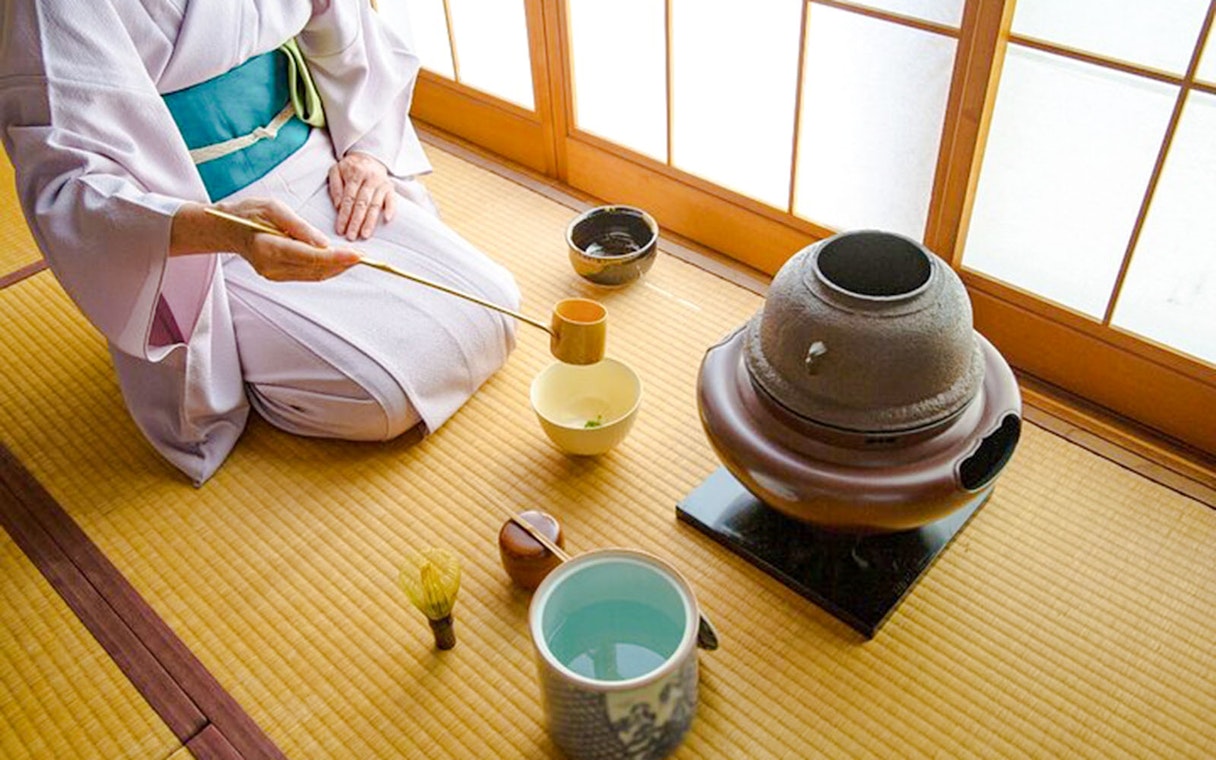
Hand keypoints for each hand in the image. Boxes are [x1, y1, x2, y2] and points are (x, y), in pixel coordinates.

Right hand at [211, 198, 361, 280]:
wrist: (228, 229)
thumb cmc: (249, 214)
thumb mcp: (273, 208)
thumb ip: (299, 226)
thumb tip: (324, 243)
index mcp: (268, 248)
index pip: (310, 257)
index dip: (336, 257)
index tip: (357, 255)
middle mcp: (271, 267)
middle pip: (315, 269)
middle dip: (342, 263)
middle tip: (364, 256)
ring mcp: (274, 274)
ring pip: (314, 275)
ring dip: (337, 268)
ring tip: (356, 258)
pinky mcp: (279, 276)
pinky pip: (307, 274)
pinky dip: (325, 268)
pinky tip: (338, 260)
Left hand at [328, 151, 396, 240]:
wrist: (368, 156)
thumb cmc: (350, 167)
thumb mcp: (336, 170)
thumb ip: (335, 187)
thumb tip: (338, 206)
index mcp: (355, 174)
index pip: (348, 198)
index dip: (344, 215)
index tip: (340, 229)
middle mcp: (369, 179)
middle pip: (362, 204)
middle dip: (356, 222)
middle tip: (351, 236)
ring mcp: (381, 183)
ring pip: (375, 205)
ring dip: (370, 221)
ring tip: (365, 234)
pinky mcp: (390, 187)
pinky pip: (392, 199)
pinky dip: (391, 208)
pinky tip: (387, 219)